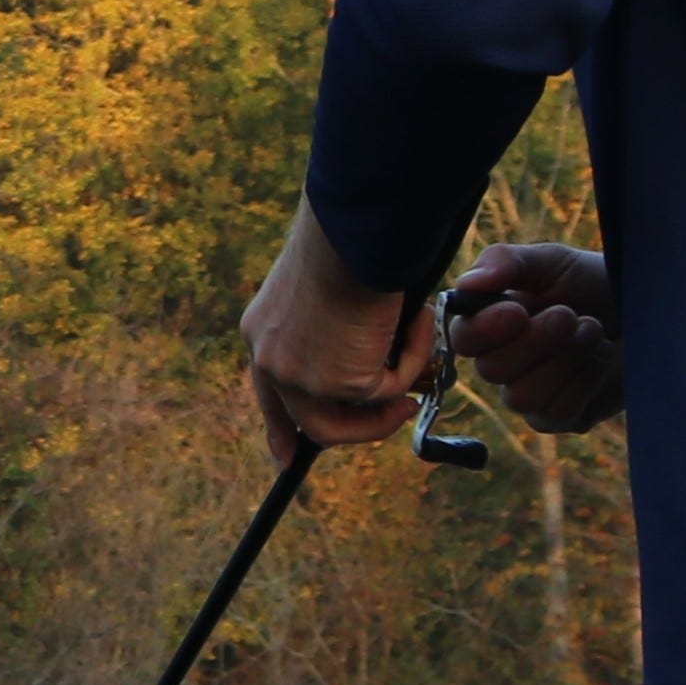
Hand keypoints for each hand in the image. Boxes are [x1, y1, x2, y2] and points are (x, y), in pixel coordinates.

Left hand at [239, 203, 435, 454]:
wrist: (355, 228)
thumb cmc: (350, 237)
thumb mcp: (327, 287)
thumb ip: (334, 327)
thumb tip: (377, 355)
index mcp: (261, 332)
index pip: (267, 394)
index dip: (279, 429)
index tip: (286, 456)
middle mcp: (271, 359)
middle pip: (311, 423)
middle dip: (363, 428)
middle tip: (404, 411)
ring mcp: (301, 377)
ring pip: (351, 421)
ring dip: (393, 404)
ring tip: (424, 379)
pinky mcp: (340, 383)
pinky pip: (391, 389)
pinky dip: (416, 358)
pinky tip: (422, 319)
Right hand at [444, 240, 622, 430]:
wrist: (649, 308)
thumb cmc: (593, 282)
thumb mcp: (551, 261)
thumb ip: (505, 262)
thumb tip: (467, 283)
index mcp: (491, 325)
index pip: (462, 339)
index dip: (483, 329)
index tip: (517, 311)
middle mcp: (504, 365)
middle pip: (491, 370)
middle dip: (536, 340)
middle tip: (569, 314)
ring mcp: (531, 395)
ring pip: (521, 396)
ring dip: (563, 359)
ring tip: (591, 331)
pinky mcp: (563, 418)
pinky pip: (558, 411)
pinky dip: (585, 379)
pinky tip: (601, 358)